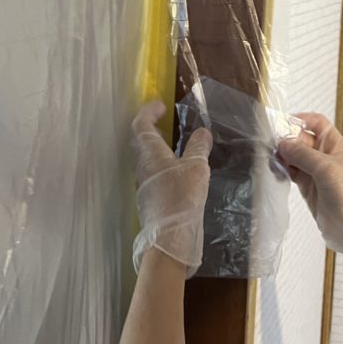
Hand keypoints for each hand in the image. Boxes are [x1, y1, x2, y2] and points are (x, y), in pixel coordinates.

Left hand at [131, 101, 212, 275]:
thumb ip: (198, 148)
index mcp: (150, 154)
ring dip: (156, 147)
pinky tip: (177, 170)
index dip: (148, 112)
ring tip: (174, 144)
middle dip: (150, 128)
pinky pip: (152, 172)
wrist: (170, 238)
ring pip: (146, 158)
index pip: (141, 125)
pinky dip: (162, 163)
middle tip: (165, 121)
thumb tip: (202, 132)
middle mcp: (142, 167)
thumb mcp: (196, 168)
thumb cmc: (181, 197)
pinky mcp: (150, 198)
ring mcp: (144, 184)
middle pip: (140, 142)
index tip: (161, 105)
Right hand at [278, 113, 342, 253]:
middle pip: (301, 138)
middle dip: (288, 139)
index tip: (284, 123)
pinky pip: (292, 171)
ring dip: (283, 155)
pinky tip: (277, 169)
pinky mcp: (308, 185)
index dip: (301, 120)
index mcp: (336, 144)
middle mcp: (326, 155)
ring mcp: (316, 171)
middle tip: (275, 144)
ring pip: (294, 155)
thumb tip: (284, 144)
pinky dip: (283, 168)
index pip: (317, 123)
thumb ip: (303, 154)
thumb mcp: (326, 169)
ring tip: (274, 157)